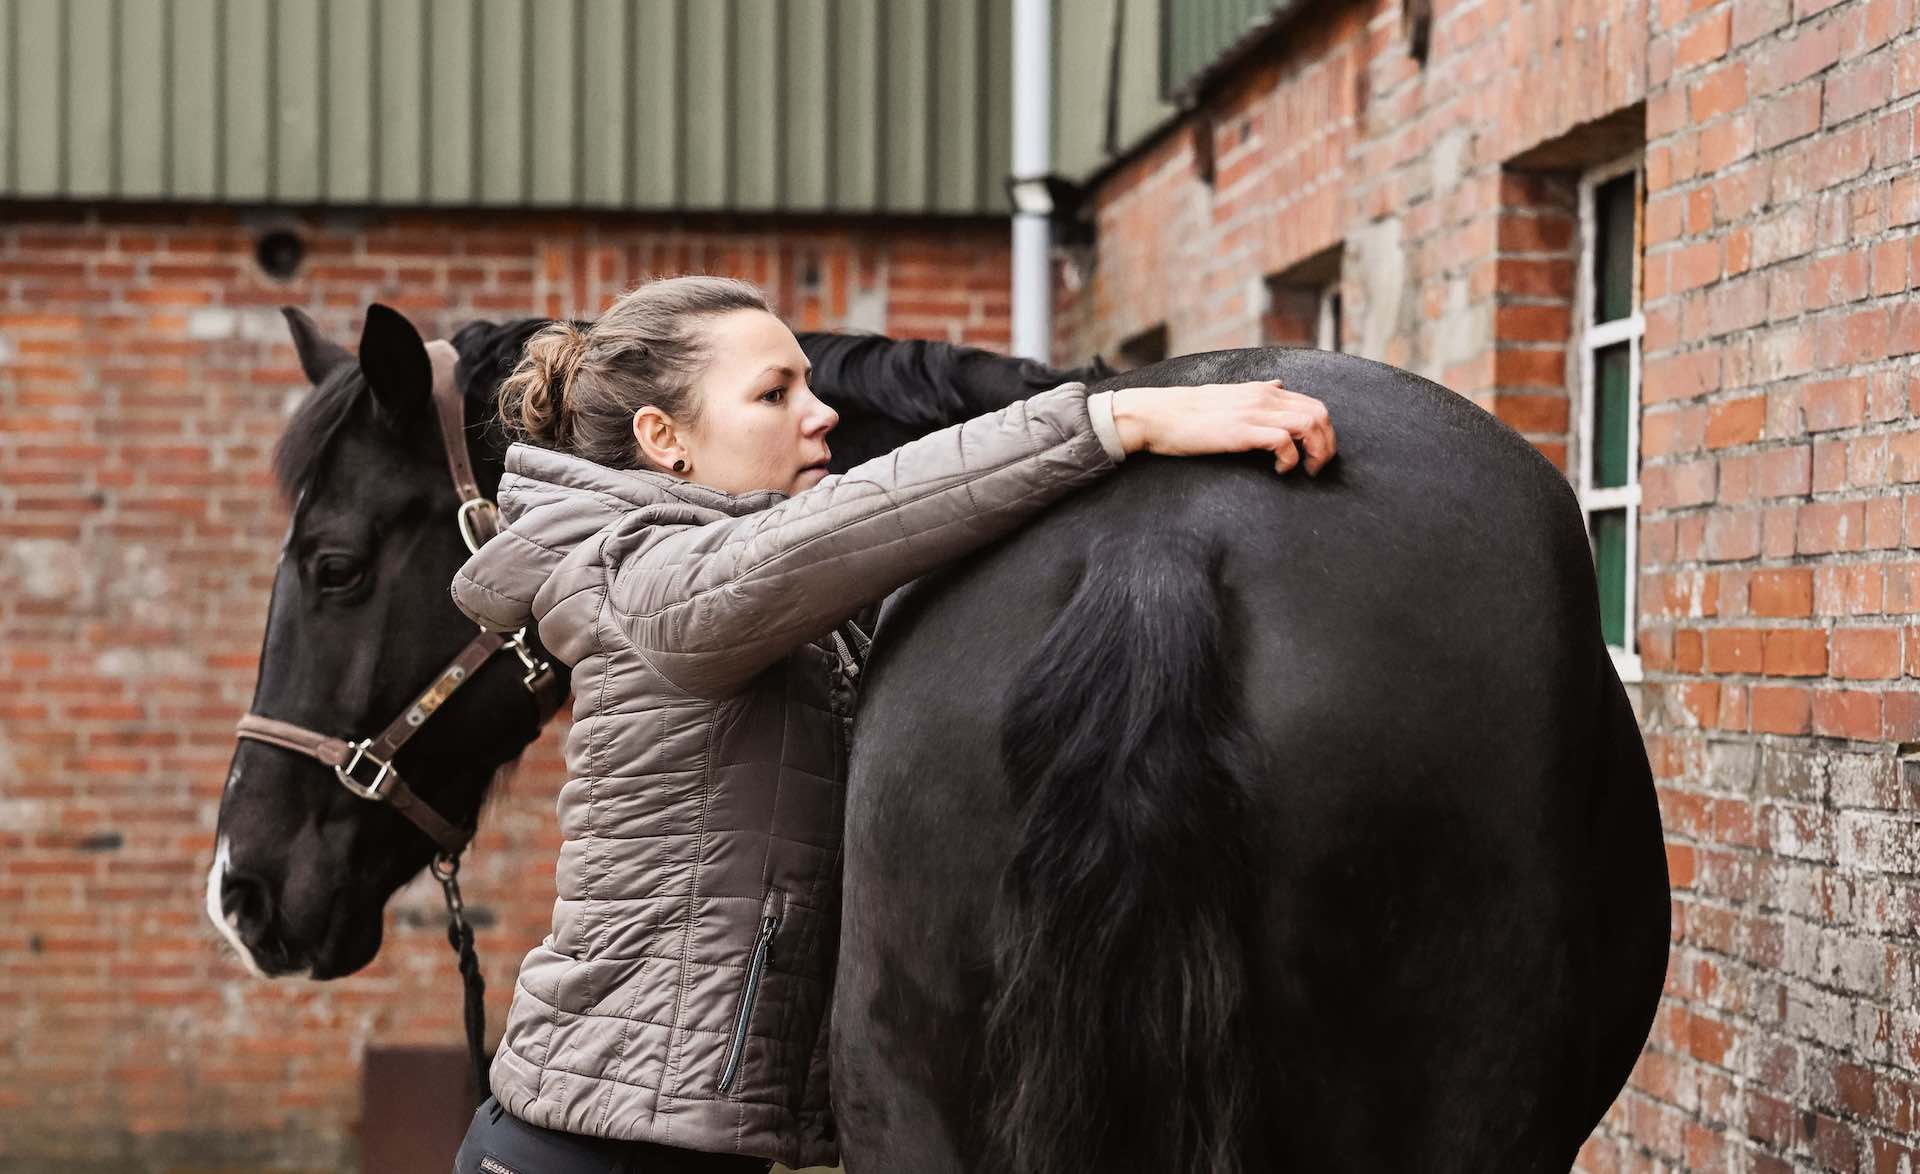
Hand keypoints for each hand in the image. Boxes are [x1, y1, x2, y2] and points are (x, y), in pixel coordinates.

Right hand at [1111, 379, 1335, 474]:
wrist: (1157, 415)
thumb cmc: (1188, 411)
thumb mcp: (1229, 393)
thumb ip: (1257, 390)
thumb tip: (1279, 385)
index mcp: (1263, 391)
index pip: (1314, 404)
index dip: (1325, 432)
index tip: (1316, 454)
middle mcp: (1264, 397)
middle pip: (1319, 414)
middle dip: (1327, 444)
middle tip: (1316, 467)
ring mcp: (1253, 412)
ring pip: (1308, 424)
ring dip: (1316, 451)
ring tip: (1306, 470)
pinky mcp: (1241, 431)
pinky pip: (1283, 441)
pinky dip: (1291, 459)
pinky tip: (1280, 470)